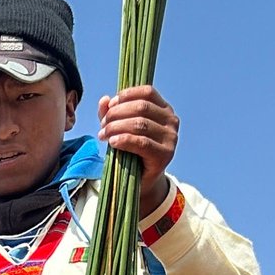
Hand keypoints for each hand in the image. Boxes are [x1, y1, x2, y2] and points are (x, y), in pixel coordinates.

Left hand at [97, 85, 178, 217]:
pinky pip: (142, 143)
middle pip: (141, 107)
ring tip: (103, 135)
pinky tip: (112, 142)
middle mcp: (171, 121)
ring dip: (116, 127)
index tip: (110, 105)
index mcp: (164, 109)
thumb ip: (113, 113)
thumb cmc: (131, 152)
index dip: (127, 95)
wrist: (141, 181)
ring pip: (140, 124)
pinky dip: (124, 140)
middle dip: (117, 114)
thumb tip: (104, 100)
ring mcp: (170, 138)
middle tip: (102, 125)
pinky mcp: (164, 155)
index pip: (147, 92)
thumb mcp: (122, 129)